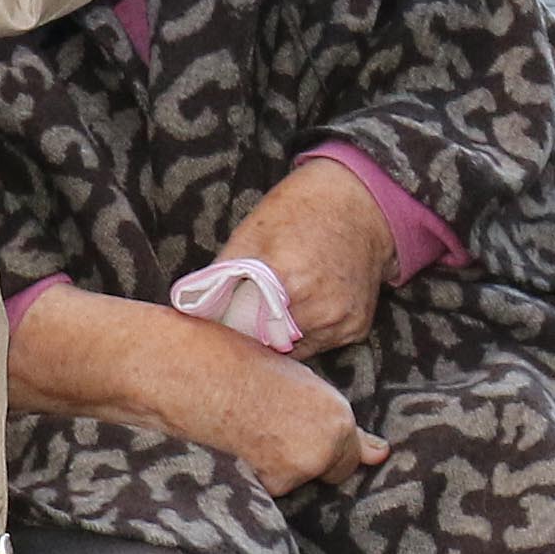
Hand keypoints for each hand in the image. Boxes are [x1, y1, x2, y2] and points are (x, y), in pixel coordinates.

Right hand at [12, 289, 383, 498]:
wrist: (185, 371)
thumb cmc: (237, 366)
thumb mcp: (297, 382)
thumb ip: (334, 421)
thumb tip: (381, 454)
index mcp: (338, 414)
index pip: (351, 455)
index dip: (324, 448)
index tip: (301, 439)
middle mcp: (328, 446)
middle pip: (327, 473)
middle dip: (303, 458)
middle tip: (264, 427)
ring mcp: (298, 469)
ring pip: (293, 483)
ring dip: (275, 467)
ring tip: (243, 430)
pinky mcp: (265, 486)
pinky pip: (265, 492)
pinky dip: (249, 477)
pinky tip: (230, 446)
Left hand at [213, 158, 394, 354]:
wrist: (360, 203)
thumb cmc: (300, 210)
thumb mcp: (251, 233)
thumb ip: (222, 275)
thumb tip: (194, 308)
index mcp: (286, 281)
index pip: (242, 332)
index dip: (229, 330)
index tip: (222, 323)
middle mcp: (318, 308)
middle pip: (267, 346)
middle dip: (253, 336)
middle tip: (246, 317)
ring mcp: (340, 321)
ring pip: (294, 350)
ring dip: (280, 339)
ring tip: (276, 310)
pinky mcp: (356, 328)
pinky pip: (320, 344)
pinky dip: (307, 332)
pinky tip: (306, 306)